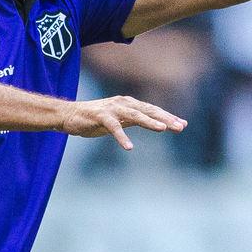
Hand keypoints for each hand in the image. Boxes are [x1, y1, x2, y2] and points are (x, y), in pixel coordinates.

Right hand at [60, 95, 186, 150]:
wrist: (69, 115)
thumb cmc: (95, 119)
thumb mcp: (120, 120)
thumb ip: (137, 121)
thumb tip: (158, 125)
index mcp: (129, 104)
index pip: (152, 110)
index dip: (168, 117)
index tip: (183, 124)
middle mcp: (123, 103)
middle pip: (148, 110)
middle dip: (165, 118)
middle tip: (180, 127)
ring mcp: (112, 109)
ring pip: (134, 115)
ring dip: (149, 121)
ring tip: (163, 129)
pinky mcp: (100, 116)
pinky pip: (113, 127)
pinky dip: (122, 137)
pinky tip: (129, 147)